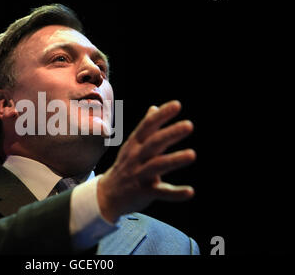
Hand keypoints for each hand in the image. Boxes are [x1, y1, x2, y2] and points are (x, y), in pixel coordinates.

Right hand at [97, 100, 195, 222]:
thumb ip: (146, 128)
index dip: (161, 115)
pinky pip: (160, 192)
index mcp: (135, 144)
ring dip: (174, 160)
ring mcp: (139, 175)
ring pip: (157, 165)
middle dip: (170, 133)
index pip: (148, 126)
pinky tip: (190, 192)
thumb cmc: (125, 167)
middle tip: (189, 125)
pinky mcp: (143, 192)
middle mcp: (136, 157)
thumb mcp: (132, 145)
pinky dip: (175, 193)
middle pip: (153, 143)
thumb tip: (154, 108)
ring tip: (192, 155)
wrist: (107, 195)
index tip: (176, 105)